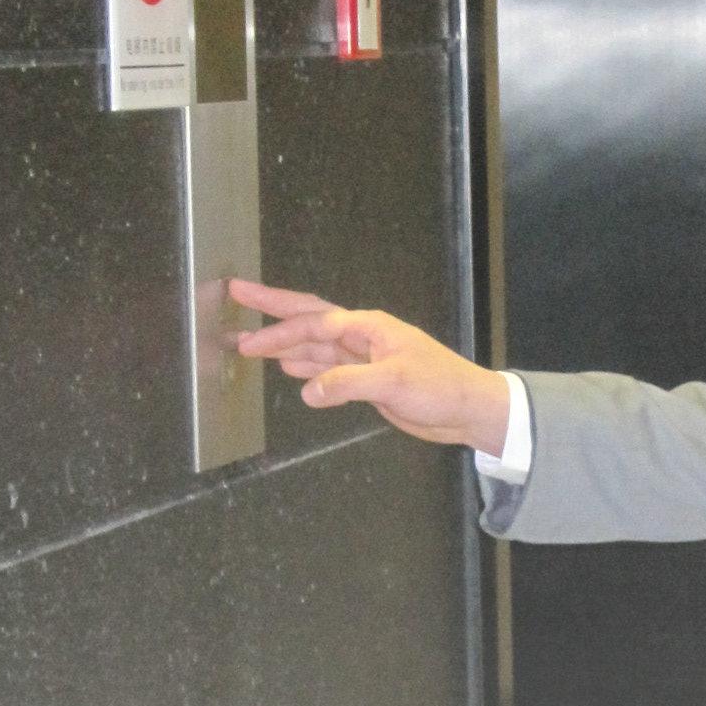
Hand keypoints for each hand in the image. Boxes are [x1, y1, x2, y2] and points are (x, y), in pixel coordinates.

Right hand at [228, 279, 511, 450]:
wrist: (468, 409)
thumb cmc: (439, 387)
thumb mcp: (392, 382)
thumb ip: (347, 384)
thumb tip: (306, 389)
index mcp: (368, 326)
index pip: (315, 321)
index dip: (279, 324)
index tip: (248, 329)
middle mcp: (362, 336)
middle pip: (310, 318)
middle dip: (273, 310)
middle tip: (237, 295)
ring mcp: (363, 358)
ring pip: (315, 345)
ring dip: (283, 343)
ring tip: (249, 343)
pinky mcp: (367, 381)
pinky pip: (328, 369)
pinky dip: (306, 367)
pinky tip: (287, 368)